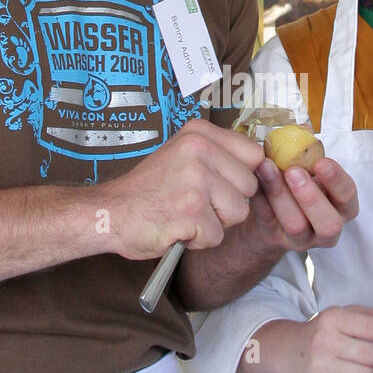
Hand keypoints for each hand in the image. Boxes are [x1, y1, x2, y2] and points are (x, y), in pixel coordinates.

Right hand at [102, 119, 262, 259]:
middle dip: (228, 203)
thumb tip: (262, 161)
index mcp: (199, 133)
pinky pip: (217, 235)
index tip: (221, 185)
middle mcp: (199, 150)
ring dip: (215, 223)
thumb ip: (218, 154)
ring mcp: (195, 180)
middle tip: (194, 202)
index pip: (254, 155)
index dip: (241, 177)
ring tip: (185, 213)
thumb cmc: (148, 190)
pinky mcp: (190, 210)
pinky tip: (176, 227)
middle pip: (250, 186)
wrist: (110, 212)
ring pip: (239, 213)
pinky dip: (198, 240)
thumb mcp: (183, 155)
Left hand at [244, 154, 358, 257]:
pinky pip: (268, 221)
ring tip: (267, 168)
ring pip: (296, 225)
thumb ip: (309, 151)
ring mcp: (302, 239)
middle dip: (311, 197)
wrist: (270, 216)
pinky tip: (254, 177)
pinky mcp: (275, 240)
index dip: (336, 180)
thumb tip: (305, 130)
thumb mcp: (307, 169)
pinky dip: (260, 198)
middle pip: (329, 223)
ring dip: (280, 195)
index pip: (348, 196)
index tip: (321, 161)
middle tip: (293, 171)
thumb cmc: (297, 187)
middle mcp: (327, 228)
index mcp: (342, 206)